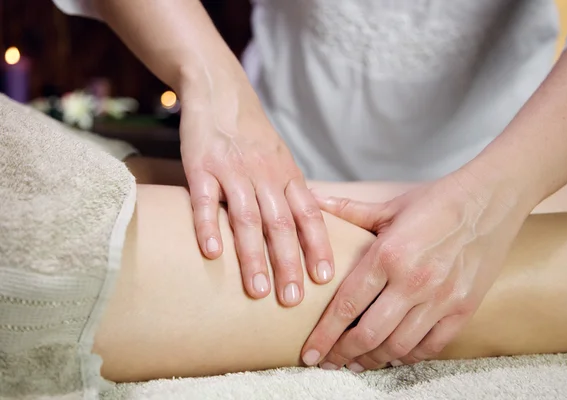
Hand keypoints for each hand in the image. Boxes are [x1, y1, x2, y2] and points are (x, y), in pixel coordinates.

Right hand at [179, 92, 333, 306]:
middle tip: (292, 300)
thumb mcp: (280, 158)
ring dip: (254, 256)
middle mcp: (265, 174)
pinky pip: (205, 200)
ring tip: (257, 290)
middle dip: (289, 264)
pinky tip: (213, 254)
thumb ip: (290, 190)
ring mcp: (233, 170)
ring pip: (247, 218)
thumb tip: (306, 228)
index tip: (324, 279)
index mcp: (287, 174)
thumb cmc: (252, 133)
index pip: (309, 215)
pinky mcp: (201, 166)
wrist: (220, 91)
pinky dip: (208, 227)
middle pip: (281, 224)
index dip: (317, 246)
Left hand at [301, 169, 530, 369]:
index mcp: (388, 255)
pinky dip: (409, 356)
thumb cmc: (437, 201)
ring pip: (398, 346)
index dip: (324, 335)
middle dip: (342, 355)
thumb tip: (314, 199)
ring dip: (372, 360)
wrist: (490, 199)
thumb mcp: (389, 206)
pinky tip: (393, 355)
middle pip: (368, 334)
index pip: (346, 305)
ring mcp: (441, 298)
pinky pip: (431, 346)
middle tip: (326, 363)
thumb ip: (349, 210)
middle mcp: (413, 281)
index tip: (309, 353)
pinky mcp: (464, 308)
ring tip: (356, 363)